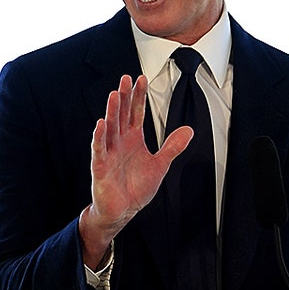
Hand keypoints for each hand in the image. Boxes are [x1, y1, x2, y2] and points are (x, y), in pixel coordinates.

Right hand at [79, 75, 191, 267]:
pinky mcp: (101, 166)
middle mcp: (120, 142)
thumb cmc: (136, 188)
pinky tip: (101, 124)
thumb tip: (188, 131)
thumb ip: (172, 147)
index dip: (138, 96)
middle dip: (124, 97)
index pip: (135, 113)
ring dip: (112, 111)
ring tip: (115, 95)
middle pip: (121, 115)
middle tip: (126, 79)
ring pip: (110, 128)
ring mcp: (109, 153)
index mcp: (133, 139)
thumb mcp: (160, 165)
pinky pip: (99, 149)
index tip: (141, 79)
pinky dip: (100, 137)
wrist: (123, 210)